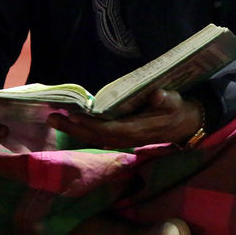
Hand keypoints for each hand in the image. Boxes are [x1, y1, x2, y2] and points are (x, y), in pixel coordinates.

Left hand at [47, 89, 202, 149]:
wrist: (184, 126)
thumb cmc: (177, 111)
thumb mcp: (176, 102)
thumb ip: (166, 99)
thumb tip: (157, 94)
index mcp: (136, 130)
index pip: (107, 130)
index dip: (89, 125)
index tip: (72, 116)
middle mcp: (125, 138)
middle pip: (94, 137)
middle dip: (73, 129)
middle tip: (51, 118)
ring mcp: (122, 140)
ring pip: (94, 139)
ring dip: (74, 131)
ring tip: (55, 119)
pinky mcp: (121, 137)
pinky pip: (98, 137)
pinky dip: (83, 131)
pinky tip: (71, 123)